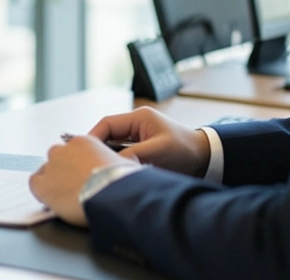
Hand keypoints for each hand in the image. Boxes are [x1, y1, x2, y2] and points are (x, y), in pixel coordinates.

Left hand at [29, 136, 135, 227]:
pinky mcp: (43, 185)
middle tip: (73, 184)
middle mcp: (64, 150)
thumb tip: (129, 165)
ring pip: (45, 169)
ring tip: (63, 194)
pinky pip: (34, 183)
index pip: (74, 148)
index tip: (82, 173)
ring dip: (53, 179)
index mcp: (84, 142)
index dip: (77, 162)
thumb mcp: (128, 164)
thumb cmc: (123, 181)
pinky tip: (49, 199)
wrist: (112, 196)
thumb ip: (122, 161)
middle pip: (57, 156)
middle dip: (64, 169)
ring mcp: (51, 167)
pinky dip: (40, 190)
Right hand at [89, 107, 210, 176]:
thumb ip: (134, 154)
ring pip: (113, 145)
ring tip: (98, 169)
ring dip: (107, 156)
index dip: (92, 137)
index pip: (107, 124)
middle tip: (86, 163)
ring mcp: (138, 135)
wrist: (207, 157)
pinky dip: (116, 161)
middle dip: (97, 148)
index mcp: (139, 117)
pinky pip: (122, 153)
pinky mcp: (141, 147)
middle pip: (107, 134)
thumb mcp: (159, 151)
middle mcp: (136, 123)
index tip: (83, 153)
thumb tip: (111, 163)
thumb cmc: (187, 150)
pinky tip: (113, 171)